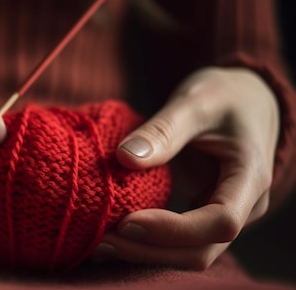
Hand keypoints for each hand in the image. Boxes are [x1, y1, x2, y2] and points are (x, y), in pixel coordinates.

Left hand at [94, 67, 278, 268]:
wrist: (244, 98)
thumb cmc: (223, 95)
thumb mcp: (195, 101)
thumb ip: (163, 130)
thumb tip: (124, 157)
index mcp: (250, 176)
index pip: (220, 222)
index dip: (173, 229)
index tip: (126, 221)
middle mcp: (244, 205)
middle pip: (201, 250)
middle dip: (150, 251)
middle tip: (100, 242)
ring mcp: (224, 213)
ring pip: (189, 253)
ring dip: (146, 254)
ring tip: (99, 245)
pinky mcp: (204, 214)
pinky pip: (180, 241)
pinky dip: (148, 244)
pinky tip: (114, 236)